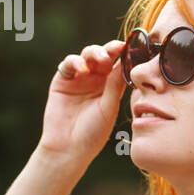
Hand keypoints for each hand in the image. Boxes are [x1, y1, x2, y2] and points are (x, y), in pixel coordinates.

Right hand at [37, 40, 127, 164]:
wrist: (68, 147)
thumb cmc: (93, 132)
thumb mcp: (108, 107)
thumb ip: (114, 85)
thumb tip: (125, 62)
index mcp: (112, 86)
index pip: (119, 64)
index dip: (125, 54)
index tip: (131, 48)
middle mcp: (97, 79)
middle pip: (104, 55)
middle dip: (109, 49)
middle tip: (115, 50)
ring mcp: (79, 78)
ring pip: (87, 55)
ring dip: (94, 53)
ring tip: (99, 60)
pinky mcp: (63, 80)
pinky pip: (69, 64)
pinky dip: (75, 62)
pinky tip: (81, 69)